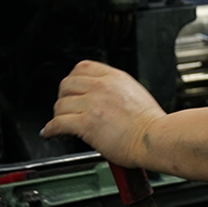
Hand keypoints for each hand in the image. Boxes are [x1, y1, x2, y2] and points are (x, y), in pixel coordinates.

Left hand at [42, 61, 164, 166]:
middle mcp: (101, 87)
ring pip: (60, 104)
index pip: (82, 68)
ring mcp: (93, 105)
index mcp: (114, 77)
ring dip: (58, 114)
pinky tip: (52, 132)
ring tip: (61, 123)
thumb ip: (115, 90)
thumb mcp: (136, 93)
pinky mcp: (87, 124)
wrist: (155, 139)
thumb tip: (100, 97)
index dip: (72, 79)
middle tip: (66, 107)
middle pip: (67, 84)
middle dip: (63, 97)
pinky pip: (59, 123)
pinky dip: (52, 129)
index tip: (72, 89)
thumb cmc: (152, 124)